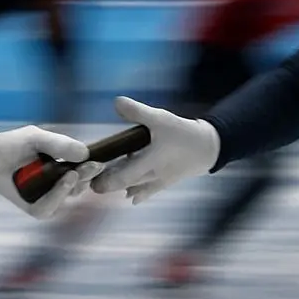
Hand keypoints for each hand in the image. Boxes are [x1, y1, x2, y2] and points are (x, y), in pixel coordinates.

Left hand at [0, 126, 100, 219]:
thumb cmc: (16, 144)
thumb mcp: (37, 137)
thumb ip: (59, 144)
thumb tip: (85, 153)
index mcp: (67, 165)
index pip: (87, 170)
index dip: (94, 168)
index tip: (99, 162)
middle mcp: (62, 183)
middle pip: (81, 185)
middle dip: (86, 176)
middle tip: (90, 167)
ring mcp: (50, 197)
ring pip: (68, 198)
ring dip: (70, 187)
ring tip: (71, 175)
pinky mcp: (36, 208)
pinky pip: (48, 208)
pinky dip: (54, 198)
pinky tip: (58, 186)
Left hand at [89, 96, 220, 204]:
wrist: (208, 148)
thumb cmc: (182, 133)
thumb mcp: (161, 118)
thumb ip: (138, 111)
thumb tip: (116, 102)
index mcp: (149, 162)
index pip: (121, 178)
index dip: (104, 180)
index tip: (90, 176)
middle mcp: (152, 176)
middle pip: (124, 185)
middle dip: (106, 184)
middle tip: (90, 180)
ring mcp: (158, 181)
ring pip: (134, 188)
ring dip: (120, 186)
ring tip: (104, 182)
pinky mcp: (166, 182)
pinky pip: (148, 192)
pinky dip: (138, 193)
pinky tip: (130, 196)